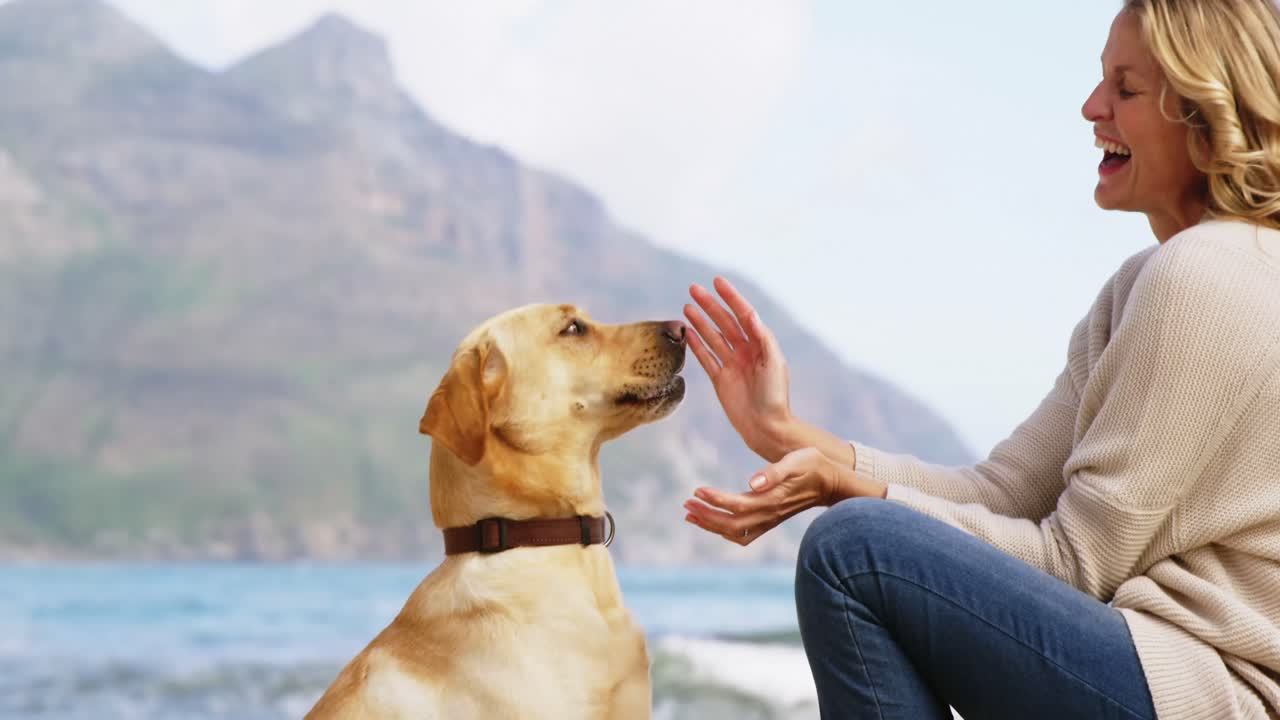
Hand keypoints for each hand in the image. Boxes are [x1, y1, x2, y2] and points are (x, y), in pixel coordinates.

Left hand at [683, 447, 886, 545]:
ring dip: (710, 524)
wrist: (831, 482)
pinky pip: (741, 533)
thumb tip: (752, 482)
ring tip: (690, 512)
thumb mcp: (797, 460)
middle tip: (685, 503)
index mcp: (772, 499)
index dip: (715, 499)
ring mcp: (768, 520)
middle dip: (705, 515)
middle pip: (730, 523)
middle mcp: (768, 514)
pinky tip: (709, 518)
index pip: (737, 504)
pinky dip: (722, 529)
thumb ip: (774, 472)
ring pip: (733, 531)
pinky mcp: (769, 520)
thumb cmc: (813, 465)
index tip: (697, 489)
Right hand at [685, 277, 791, 461]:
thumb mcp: (774, 363)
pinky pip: (706, 357)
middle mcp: (745, 351)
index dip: (731, 297)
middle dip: (710, 305)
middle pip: (724, 322)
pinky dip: (697, 344)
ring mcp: (731, 364)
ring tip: (687, 306)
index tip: (717, 282)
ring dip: (700, 321)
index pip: (743, 314)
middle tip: (694, 289)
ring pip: (713, 336)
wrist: (766, 427)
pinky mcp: (720, 379)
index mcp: (760, 344)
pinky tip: (688, 332)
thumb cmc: (775, 396)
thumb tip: (750, 315)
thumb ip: (763, 338)